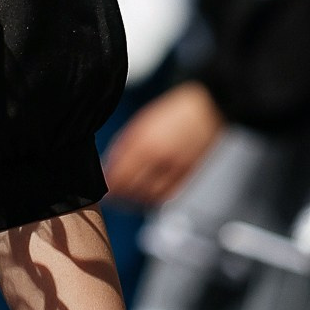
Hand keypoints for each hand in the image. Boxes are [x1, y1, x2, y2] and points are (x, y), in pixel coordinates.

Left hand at [104, 83, 224, 205]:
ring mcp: (173, 169)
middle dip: (118, 195)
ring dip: (134, 201)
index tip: (104, 186)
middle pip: (130, 190)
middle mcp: (158, 159)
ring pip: (147, 198)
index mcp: (143, 143)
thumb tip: (110, 164)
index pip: (118, 176)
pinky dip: (152, 200)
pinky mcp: (186, 176)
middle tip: (112, 194)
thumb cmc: (172, 112)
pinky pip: (165, 197)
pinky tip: (146, 195)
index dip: (108, 185)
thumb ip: (124, 145)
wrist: (206, 109)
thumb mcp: (141, 123)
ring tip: (127, 197)